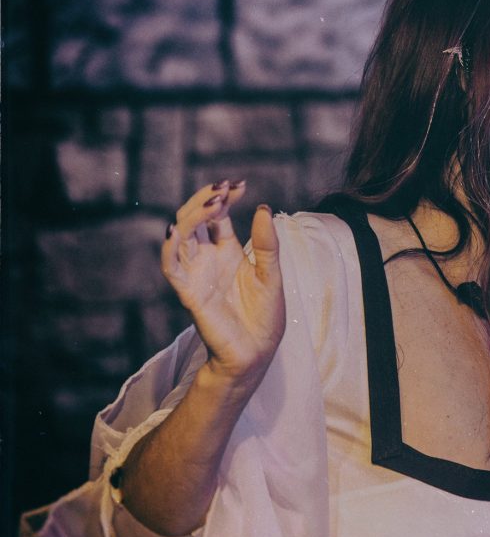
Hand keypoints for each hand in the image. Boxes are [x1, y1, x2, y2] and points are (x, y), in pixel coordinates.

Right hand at [161, 181, 285, 384]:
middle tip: (224, 188)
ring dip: (193, 215)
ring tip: (213, 202)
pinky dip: (169, 247)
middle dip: (205, 200)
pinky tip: (175, 229)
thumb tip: (262, 208)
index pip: (218, 216)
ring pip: (181, 235)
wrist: (257, 352)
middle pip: (194, 219)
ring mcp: (196, 273)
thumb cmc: (264, 315)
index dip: (225, 198)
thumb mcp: (271, 274)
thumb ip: (266, 244)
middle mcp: (207, 258)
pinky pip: (171, 266)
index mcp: (226, 251)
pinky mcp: (188, 292)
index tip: (239, 184)